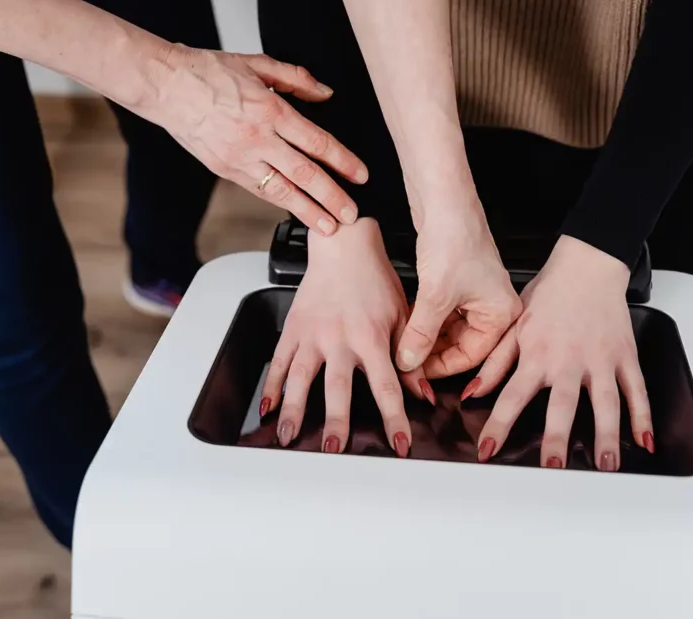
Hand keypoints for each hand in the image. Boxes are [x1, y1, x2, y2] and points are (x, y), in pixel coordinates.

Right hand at [127, 43, 367, 235]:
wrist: (167, 86)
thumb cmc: (208, 72)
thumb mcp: (258, 64)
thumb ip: (296, 79)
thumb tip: (325, 93)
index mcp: (270, 111)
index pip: (317, 142)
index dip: (343, 161)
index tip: (360, 175)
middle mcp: (257, 139)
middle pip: (304, 174)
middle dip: (332, 197)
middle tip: (351, 214)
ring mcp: (239, 158)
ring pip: (281, 191)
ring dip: (308, 211)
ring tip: (328, 225)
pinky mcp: (224, 170)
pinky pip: (258, 189)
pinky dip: (279, 202)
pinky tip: (295, 210)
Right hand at [260, 218, 430, 456]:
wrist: (344, 246)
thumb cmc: (375, 280)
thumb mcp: (402, 317)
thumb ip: (411, 359)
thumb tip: (424, 395)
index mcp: (372, 337)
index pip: (387, 386)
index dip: (394, 418)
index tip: (398, 444)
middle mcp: (340, 338)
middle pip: (337, 387)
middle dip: (336, 420)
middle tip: (333, 447)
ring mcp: (313, 334)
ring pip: (300, 378)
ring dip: (294, 409)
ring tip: (287, 437)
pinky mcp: (294, 328)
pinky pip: (279, 360)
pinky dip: (271, 385)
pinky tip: (268, 407)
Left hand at [396, 205, 521, 378]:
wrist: (443, 197)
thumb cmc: (454, 236)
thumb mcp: (435, 295)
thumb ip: (420, 334)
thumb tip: (407, 363)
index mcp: (503, 312)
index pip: (472, 356)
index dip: (441, 367)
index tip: (415, 374)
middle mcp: (492, 305)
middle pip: (460, 345)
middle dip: (431, 354)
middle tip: (405, 363)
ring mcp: (473, 293)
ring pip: (446, 330)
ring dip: (424, 338)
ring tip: (401, 345)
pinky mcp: (455, 282)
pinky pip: (439, 313)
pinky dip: (422, 321)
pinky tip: (405, 324)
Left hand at [468, 235, 654, 469]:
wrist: (586, 266)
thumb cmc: (548, 295)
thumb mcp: (512, 325)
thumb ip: (493, 363)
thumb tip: (472, 393)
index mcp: (537, 355)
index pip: (511, 397)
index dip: (498, 426)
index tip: (488, 451)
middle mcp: (568, 360)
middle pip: (562, 405)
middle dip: (557, 436)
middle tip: (554, 466)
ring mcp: (600, 359)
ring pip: (605, 402)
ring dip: (606, 434)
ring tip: (605, 464)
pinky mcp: (625, 356)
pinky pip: (636, 390)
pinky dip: (644, 417)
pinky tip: (645, 441)